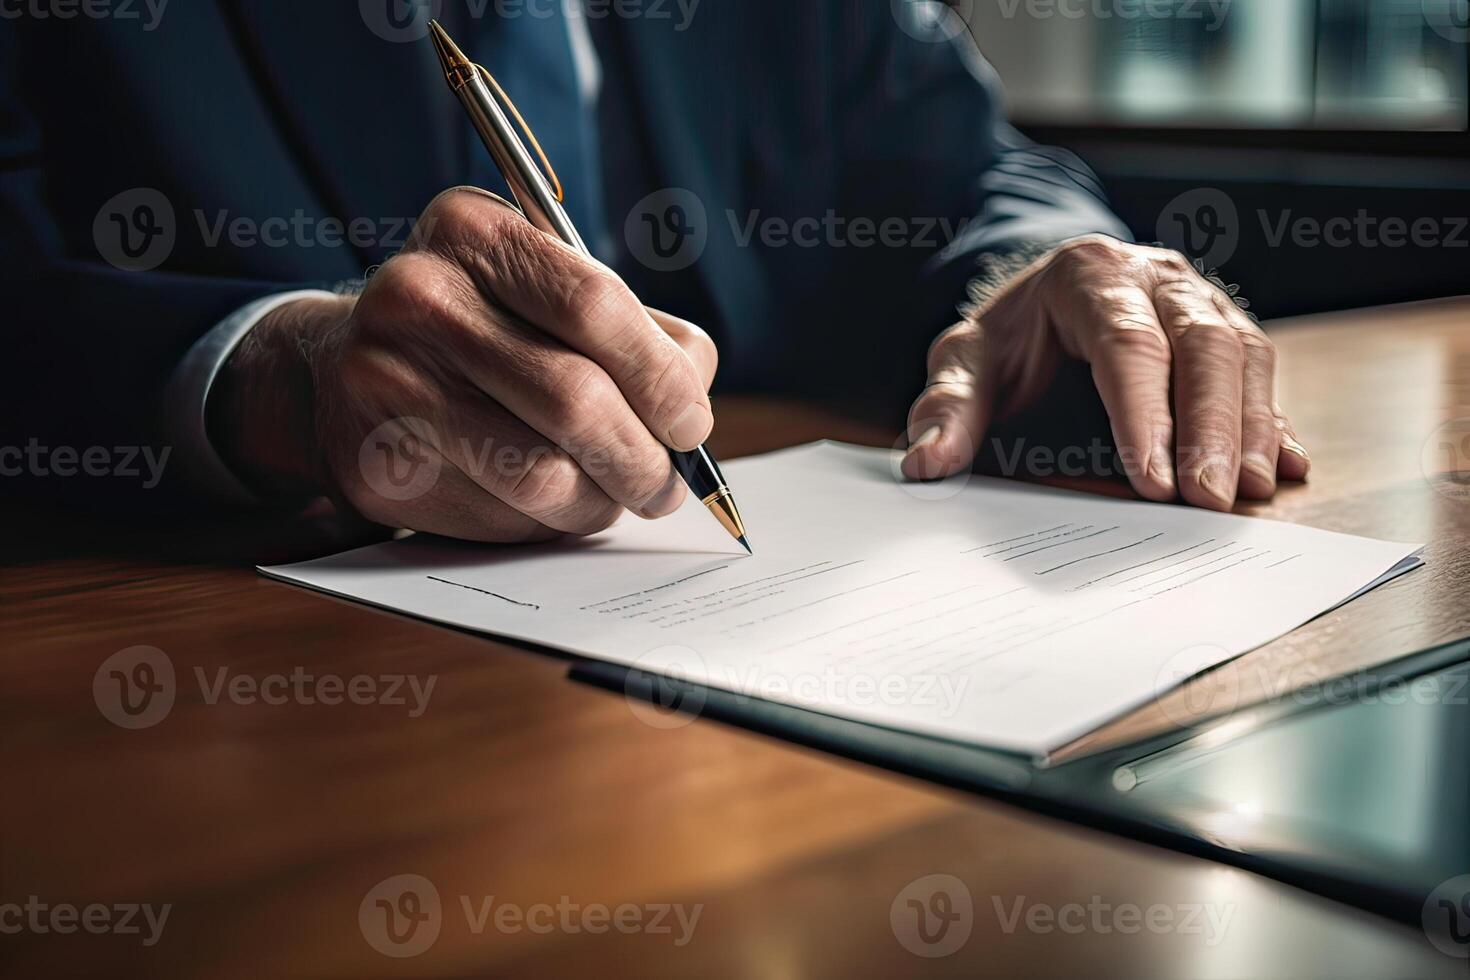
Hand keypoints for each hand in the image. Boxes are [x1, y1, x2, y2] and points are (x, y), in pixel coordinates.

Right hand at [212, 187, 717, 541]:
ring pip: (540, 471)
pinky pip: (499, 515)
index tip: (692, 424)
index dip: (661, 377)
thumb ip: (638, 334)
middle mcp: (418, 294)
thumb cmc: (485, 333)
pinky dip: (547, 522)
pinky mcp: (376, 464)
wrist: (343, 374)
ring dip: (601, 500)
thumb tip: (692, 405)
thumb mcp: (550, 297)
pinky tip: (550, 504)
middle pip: (573, 397)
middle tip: (666, 485)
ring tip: (613, 495)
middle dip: (644, 457)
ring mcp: (385, 380)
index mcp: (474, 229)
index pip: (593, 304)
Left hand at [901, 235, 1309, 510]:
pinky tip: (1284, 467)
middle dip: (1212, 426)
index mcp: (1090, 275)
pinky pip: (1261, 370)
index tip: (1153, 483)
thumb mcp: (964, 360)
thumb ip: (946, 407)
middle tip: (1211, 499)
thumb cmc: (1008, 337)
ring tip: (1249, 491)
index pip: (1127, 345)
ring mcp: (1200, 298)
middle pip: (1202, 345)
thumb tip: (925, 463)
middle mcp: (1157, 277)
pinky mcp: (1227, 329)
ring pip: (1244, 352)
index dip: (1145, 415)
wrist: (1043, 296)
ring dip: (1252, 425)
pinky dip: (1275, 420)